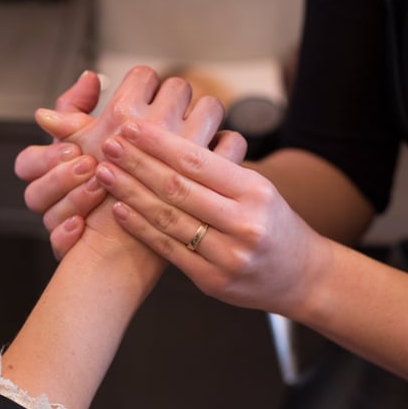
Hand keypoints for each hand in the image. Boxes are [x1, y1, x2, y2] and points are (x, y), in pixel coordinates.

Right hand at [15, 71, 104, 255]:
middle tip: (90, 164)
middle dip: (60, 177)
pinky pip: (58, 246)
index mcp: (52, 169)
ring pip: (46, 218)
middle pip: (33, 192)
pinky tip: (81, 226)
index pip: (27, 163)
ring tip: (99, 187)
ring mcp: (61, 223)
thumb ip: (92, 105)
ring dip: (70, 200)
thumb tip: (90, 77)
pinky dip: (67, 236)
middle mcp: (53, 197)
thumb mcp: (107, 129)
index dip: (47, 156)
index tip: (74, 146)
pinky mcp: (73, 247)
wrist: (150, 210)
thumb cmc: (122, 163)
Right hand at [20, 66, 228, 259]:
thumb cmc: (90, 205)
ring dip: (203, 113)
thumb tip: (79, 86)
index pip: (143, 76)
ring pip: (209, 109)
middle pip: (177, 88)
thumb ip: (72, 120)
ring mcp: (196, 150)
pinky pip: (232, 142)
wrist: (120, 256)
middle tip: (168, 105)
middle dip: (173, 95)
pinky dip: (226, 143)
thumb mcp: (72, 160)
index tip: (143, 92)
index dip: (144, 82)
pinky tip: (215, 152)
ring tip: (192, 125)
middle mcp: (162, 128)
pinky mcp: (220, 178)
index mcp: (123, 117)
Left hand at [93, 120, 322, 314]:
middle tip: (109, 144)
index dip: (159, 142)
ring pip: (169, 218)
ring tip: (104, 172)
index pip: (198, 161)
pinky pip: (169, 250)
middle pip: (178, 187)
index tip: (131, 127)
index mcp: (255, 191)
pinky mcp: (213, 281)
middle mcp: (243, 222)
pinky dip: (141, 228)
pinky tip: (120, 209)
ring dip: (131, 193)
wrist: (303, 276)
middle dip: (137, 163)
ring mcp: (228, 255)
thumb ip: (219, 170)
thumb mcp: (259, 189)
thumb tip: (167, 139)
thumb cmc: (275, 223)